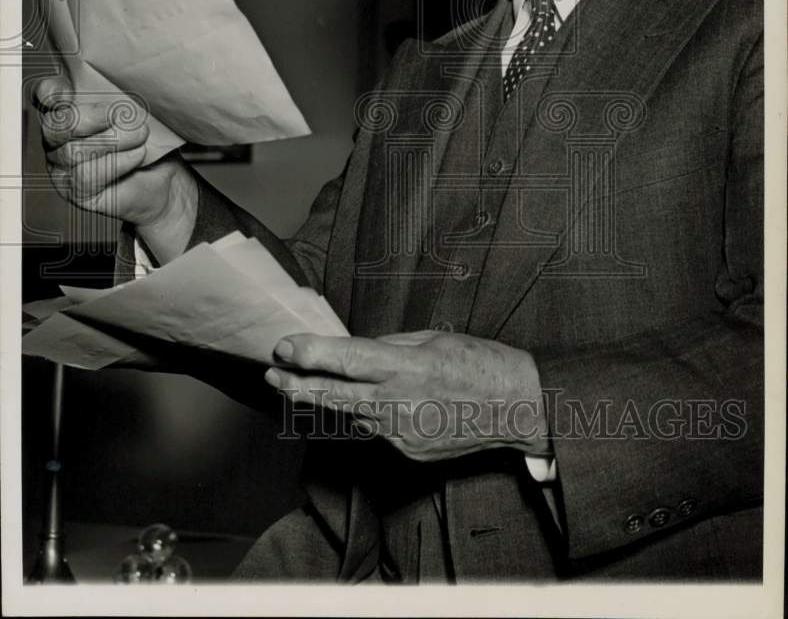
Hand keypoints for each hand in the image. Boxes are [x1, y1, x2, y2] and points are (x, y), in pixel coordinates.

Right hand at [33, 75, 197, 261]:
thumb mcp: (138, 110)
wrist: (166, 177)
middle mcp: (58, 139)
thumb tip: (126, 79)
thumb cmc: (148, 138)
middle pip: (55, 126)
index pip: (46, 96)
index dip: (53, 92)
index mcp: (67, 111)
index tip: (73, 92)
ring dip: (112, 141)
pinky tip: (138, 155)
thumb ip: (122, 95)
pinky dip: (117, 163)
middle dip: (90, 118)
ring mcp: (63, 167)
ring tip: (141, 135)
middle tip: (121, 115)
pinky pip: (86, 176)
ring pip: (73, 152)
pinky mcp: (77, 191)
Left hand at [264, 330, 549, 461]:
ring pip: (352, 415)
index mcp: (406, 369)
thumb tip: (358, 351)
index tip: (284, 347)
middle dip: (298, 384)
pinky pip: (378, 429)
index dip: (311, 354)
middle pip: (335, 396)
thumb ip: (391, 348)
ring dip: (327, 399)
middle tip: (273, 374)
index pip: (346, 361)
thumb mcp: (434, 340)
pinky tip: (372, 402)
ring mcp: (401, 434)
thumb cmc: (482, 365)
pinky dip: (370, 414)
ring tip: (301, 385)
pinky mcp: (407, 452)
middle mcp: (398, 405)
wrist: (518, 410)